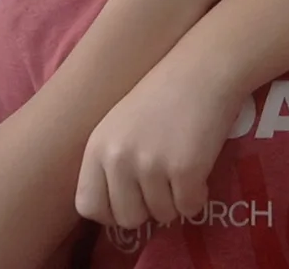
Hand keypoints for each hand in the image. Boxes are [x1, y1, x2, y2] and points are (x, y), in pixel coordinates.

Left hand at [75, 46, 243, 228]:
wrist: (201, 70)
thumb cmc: (161, 96)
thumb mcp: (118, 126)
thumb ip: (110, 163)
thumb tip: (113, 214)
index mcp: (96, 147)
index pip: (87, 206)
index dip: (111, 211)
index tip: (131, 200)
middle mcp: (116, 158)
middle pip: (127, 218)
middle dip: (148, 209)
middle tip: (163, 184)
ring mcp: (149, 164)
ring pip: (162, 215)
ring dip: (176, 200)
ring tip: (182, 167)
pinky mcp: (184, 169)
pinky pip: (189, 208)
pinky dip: (197, 195)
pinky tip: (199, 169)